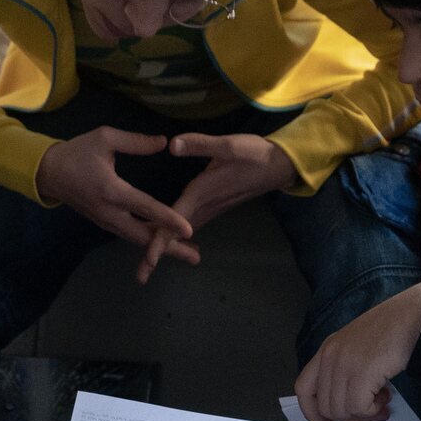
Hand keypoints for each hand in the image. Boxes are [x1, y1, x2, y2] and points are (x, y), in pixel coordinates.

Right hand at [35, 128, 201, 263]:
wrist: (48, 172)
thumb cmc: (77, 152)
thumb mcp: (104, 138)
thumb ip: (136, 142)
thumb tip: (164, 142)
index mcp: (111, 190)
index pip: (145, 207)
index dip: (168, 219)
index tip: (189, 230)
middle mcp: (109, 212)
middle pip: (143, 236)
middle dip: (170, 249)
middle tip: (196, 258)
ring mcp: (106, 221)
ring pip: (137, 239)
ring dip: (162, 249)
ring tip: (189, 254)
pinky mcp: (105, 223)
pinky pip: (130, 235)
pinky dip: (149, 242)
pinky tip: (167, 243)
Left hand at [137, 134, 297, 282]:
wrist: (279, 166)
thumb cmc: (255, 155)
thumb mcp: (229, 145)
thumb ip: (200, 144)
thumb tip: (172, 145)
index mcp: (202, 193)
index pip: (175, 220)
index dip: (161, 240)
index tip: (149, 262)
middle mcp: (204, 205)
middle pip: (175, 234)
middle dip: (158, 252)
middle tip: (141, 276)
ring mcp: (210, 208)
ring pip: (182, 232)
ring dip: (165, 245)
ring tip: (146, 262)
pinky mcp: (213, 205)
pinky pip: (189, 224)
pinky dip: (176, 234)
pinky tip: (167, 238)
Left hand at [293, 280, 420, 420]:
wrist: (414, 315)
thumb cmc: (392, 329)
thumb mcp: (358, 347)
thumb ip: (346, 369)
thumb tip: (347, 404)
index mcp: (327, 349)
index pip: (303, 388)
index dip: (312, 411)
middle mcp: (329, 356)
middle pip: (325, 406)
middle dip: (350, 417)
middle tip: (372, 410)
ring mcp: (343, 364)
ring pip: (341, 411)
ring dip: (364, 414)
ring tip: (382, 399)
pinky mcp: (361, 372)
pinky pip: (358, 408)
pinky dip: (372, 410)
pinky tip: (385, 397)